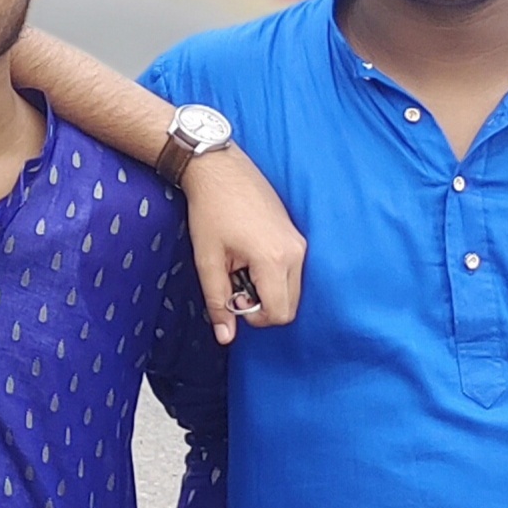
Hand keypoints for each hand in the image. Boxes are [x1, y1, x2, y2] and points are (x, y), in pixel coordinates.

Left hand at [178, 150, 304, 345]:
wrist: (220, 170)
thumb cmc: (210, 212)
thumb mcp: (208, 260)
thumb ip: (217, 301)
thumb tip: (225, 338)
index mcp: (274, 260)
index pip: (279, 314)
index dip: (253, 317)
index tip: (231, 296)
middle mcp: (295, 253)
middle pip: (290, 307)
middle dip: (262, 305)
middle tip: (233, 281)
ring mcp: (300, 243)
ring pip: (292, 290)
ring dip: (266, 289)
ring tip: (240, 265)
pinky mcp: (297, 237)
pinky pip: (293, 272)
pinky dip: (272, 275)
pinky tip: (249, 255)